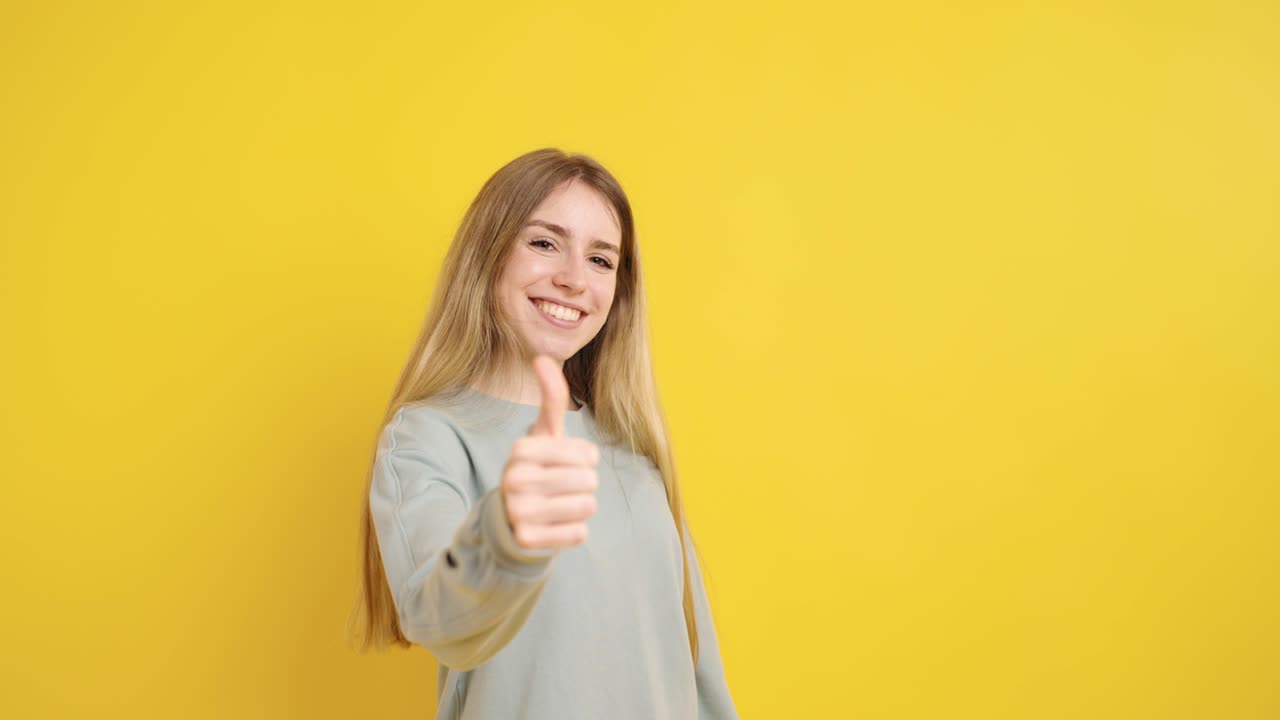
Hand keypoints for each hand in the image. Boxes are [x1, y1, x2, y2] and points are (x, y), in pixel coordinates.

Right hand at [500, 354, 599, 549]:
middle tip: (561, 488)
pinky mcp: (527, 540)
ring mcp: (518, 511)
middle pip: (589, 481)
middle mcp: (514, 479)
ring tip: (559, 505)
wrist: (509, 519)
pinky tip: (555, 526)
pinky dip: (574, 531)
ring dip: (581, 507)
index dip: (586, 460)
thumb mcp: (543, 434)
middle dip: (584, 485)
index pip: (588, 454)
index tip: (565, 463)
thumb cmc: (536, 469)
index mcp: (521, 449)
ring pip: (586, 507)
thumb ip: (551, 398)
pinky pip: (578, 534)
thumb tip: (543, 357)